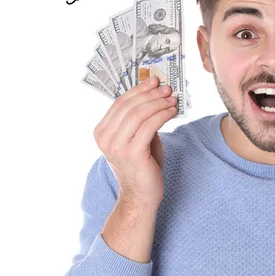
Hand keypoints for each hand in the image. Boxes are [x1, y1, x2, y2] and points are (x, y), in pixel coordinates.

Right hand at [93, 76, 177, 208]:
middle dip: (151, 94)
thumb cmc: (142, 163)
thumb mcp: (136, 136)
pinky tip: (172, 111)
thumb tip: (154, 92)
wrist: (141, 194)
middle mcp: (105, 138)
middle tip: (167, 88)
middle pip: (130, 106)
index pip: (120, 102)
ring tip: (173, 99)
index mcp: (101, 131)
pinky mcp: (132, 153)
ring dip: (159, 103)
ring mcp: (116, 146)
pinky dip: (163, 114)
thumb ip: (139, 117)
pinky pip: (149, 126)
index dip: (138, 89)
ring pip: (139, 114)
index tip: (154, 80)